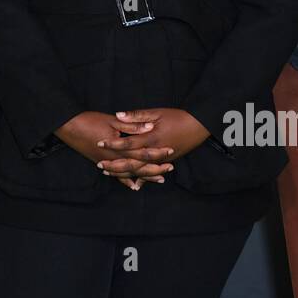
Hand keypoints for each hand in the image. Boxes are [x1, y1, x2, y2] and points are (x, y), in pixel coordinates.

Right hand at [56, 111, 174, 190]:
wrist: (68, 126)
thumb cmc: (89, 121)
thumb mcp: (112, 120)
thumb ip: (132, 125)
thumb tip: (149, 127)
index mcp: (119, 147)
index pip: (142, 152)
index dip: (157, 152)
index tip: (170, 151)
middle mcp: (114, 159)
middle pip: (138, 166)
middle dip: (155, 168)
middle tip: (170, 169)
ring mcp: (107, 163)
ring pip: (129, 173)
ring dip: (144, 176)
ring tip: (159, 179)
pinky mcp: (101, 163)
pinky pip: (116, 175)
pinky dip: (126, 180)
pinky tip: (135, 185)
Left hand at [96, 108, 210, 188]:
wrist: (198, 126)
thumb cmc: (177, 117)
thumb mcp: (156, 113)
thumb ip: (137, 116)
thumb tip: (118, 115)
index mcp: (150, 138)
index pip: (127, 143)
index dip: (112, 143)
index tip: (99, 142)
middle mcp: (154, 152)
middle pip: (131, 162)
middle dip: (114, 164)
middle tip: (99, 164)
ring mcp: (160, 160)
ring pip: (139, 170)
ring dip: (124, 172)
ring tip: (109, 172)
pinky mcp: (166, 162)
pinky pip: (152, 173)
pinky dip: (143, 179)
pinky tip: (134, 184)